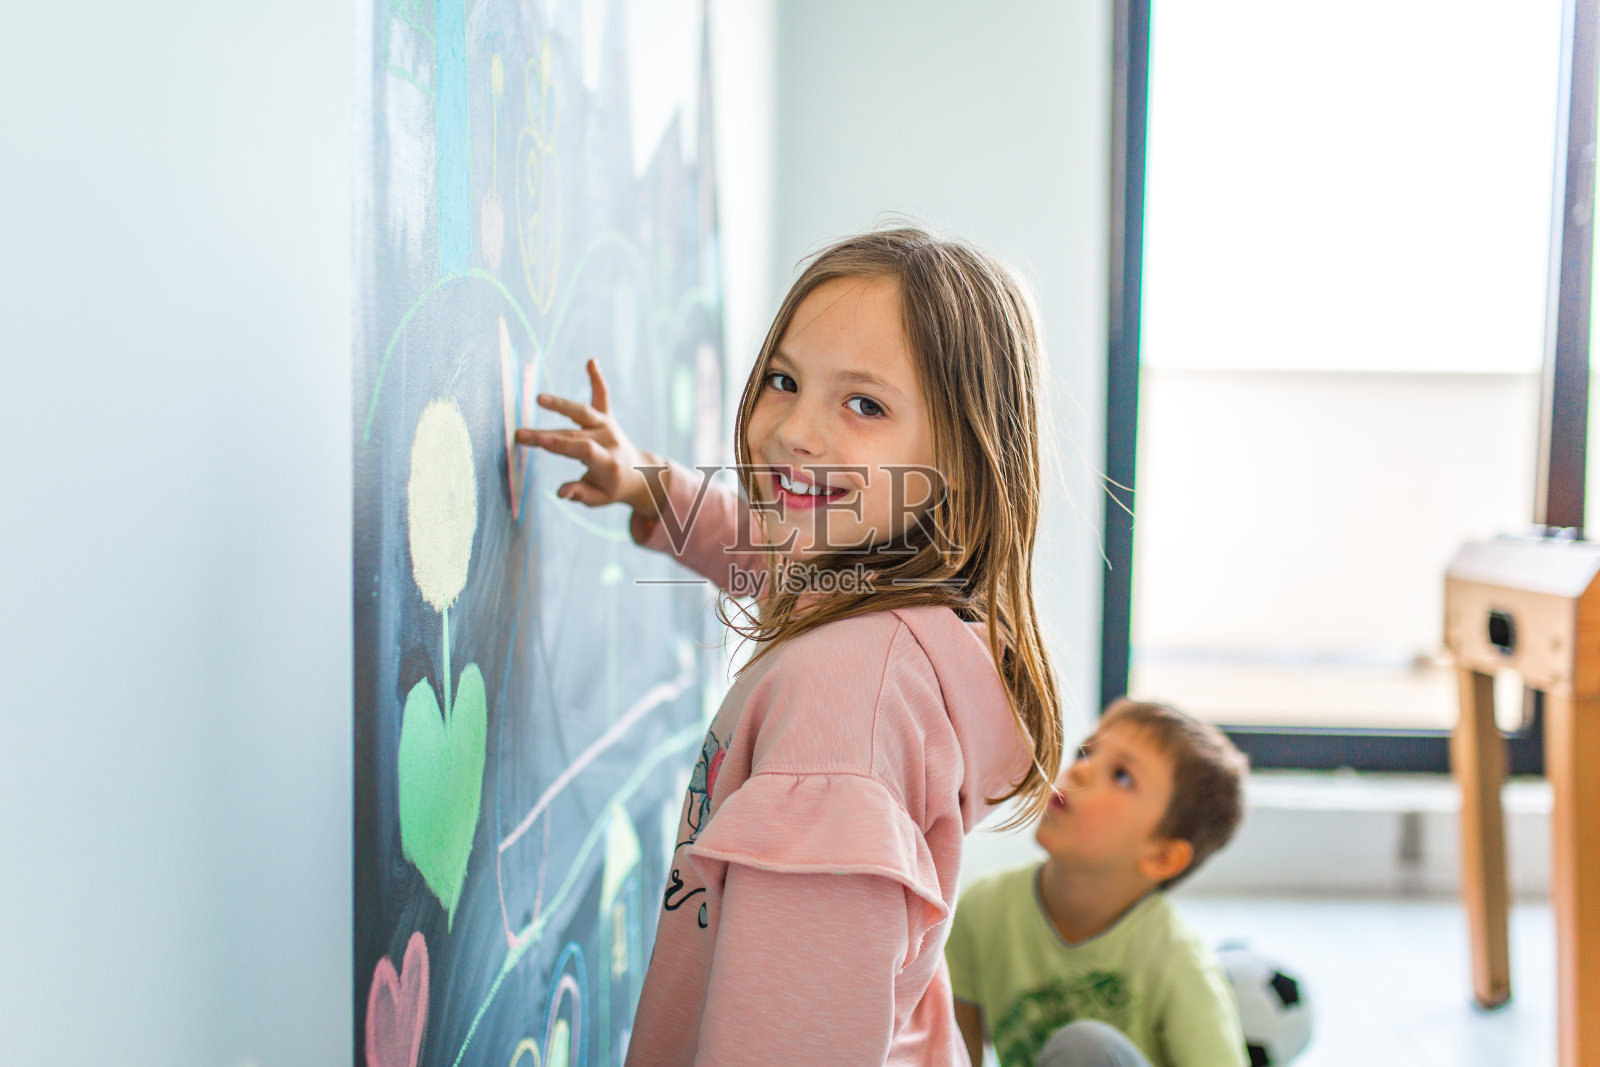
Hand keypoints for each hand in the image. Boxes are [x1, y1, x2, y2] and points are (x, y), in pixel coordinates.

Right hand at [514, 358, 667, 519]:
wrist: (638, 474)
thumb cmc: (611, 488)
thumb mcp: (598, 499)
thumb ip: (580, 494)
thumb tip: (561, 492)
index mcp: (608, 463)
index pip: (583, 450)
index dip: (562, 444)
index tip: (539, 441)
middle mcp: (609, 440)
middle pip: (574, 434)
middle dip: (545, 435)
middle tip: (519, 435)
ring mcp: (608, 426)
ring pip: (583, 413)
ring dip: (561, 404)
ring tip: (539, 399)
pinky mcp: (607, 417)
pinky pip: (602, 396)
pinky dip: (597, 379)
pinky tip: (591, 361)